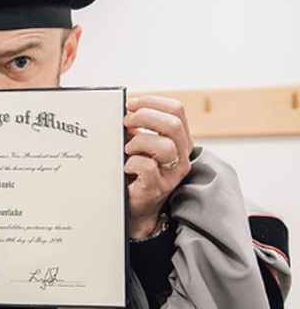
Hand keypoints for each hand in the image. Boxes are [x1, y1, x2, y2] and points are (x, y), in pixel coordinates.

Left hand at [124, 96, 193, 238]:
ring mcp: (172, 174)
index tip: (131, 104)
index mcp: (180, 141)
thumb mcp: (142, 145)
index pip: (177, 111)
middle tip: (127, 122)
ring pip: (164, 146)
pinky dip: (132, 162)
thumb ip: (139, 129)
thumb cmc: (138, 172)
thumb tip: (126, 112)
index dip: (153, 102)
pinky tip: (126, 166)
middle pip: (173, 124)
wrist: (137, 206)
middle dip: (144, 116)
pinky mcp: (157, 188)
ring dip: (139, 141)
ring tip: (128, 149)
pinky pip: (147, 167)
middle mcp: (182, 156)